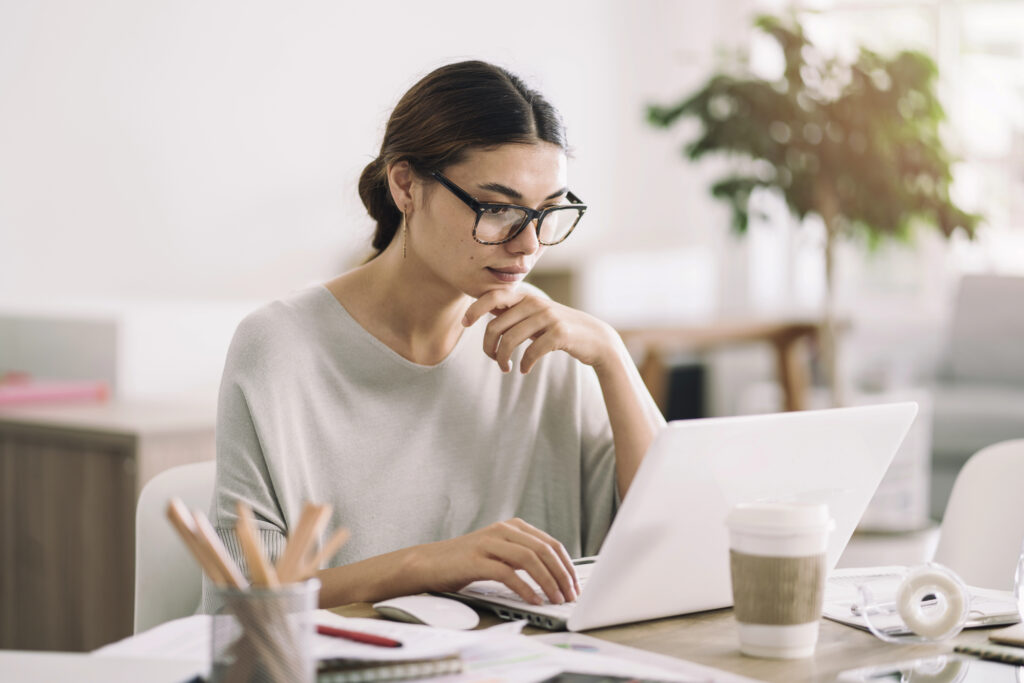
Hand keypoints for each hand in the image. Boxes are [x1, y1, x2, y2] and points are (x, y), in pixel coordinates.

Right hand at [414, 518, 578, 604]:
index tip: (575, 584)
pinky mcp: (476, 560)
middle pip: (544, 550)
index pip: (550, 543)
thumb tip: (554, 576)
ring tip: (556, 599)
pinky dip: (524, 588)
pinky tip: (533, 600)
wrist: (429, 563)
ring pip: (529, 559)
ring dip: (548, 582)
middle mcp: (503, 530)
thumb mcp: (499, 553)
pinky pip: (508, 573)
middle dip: (562, 575)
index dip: (567, 565)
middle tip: (571, 595)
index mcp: (513, 526)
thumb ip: (522, 557)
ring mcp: (489, 543)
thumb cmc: (465, 562)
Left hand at [463, 289, 618, 373]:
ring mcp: (548, 317)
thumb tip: (485, 309)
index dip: (475, 309)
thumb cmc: (559, 329)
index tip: (464, 323)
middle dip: (489, 347)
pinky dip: (524, 364)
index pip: (493, 296)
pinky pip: (531, 352)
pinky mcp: (559, 333)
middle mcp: (535, 304)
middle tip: (494, 360)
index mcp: (526, 298)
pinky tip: (524, 370)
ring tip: (506, 368)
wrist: (595, 339)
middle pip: (495, 326)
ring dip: (503, 359)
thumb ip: (514, 312)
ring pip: (510, 340)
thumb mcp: (536, 316)